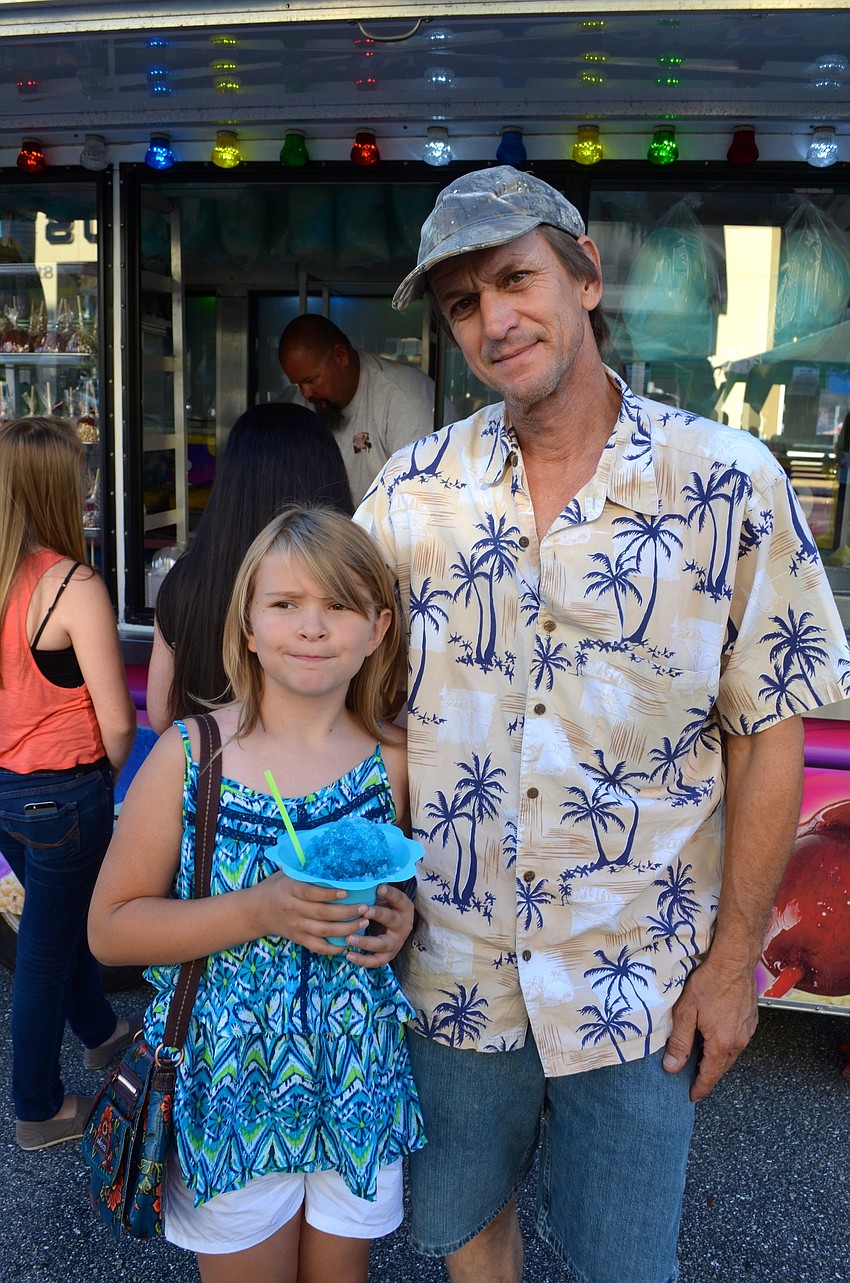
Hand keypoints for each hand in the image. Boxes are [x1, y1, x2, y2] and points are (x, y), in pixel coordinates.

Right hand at [254, 871, 357, 956]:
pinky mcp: (298, 939)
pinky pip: (317, 947)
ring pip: (323, 931)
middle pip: (322, 914)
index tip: (347, 892)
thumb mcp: (287, 873)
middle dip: (347, 912)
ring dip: (346, 930)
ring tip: (363, 923)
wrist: (256, 911)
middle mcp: (293, 909)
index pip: (311, 893)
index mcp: (290, 890)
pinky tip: (348, 944)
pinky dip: (333, 948)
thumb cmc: (277, 887)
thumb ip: (305, 869)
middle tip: (365, 908)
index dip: (329, 894)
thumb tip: (331, 856)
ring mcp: (296, 926)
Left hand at [344, 883, 414, 969]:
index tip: (378, 887)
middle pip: (391, 919)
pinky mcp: (388, 956)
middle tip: (363, 911)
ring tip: (349, 938)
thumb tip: (356, 877)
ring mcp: (395, 942)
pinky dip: (363, 960)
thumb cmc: (386, 908)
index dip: (390, 893)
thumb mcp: (385, 898)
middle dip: (377, 915)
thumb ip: (374, 891)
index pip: (398, 898)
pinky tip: (349, 955)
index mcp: (404, 908)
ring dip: (365, 941)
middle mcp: (402, 925)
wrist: (397, 930)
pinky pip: (376, 961)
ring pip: (381, 944)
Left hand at [662, 958, 757, 1101]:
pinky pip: (738, 1039)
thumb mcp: (685, 1012)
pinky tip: (716, 1037)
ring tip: (703, 1059)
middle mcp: (738, 1041)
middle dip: (708, 1075)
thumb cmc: (709, 983)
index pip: (710, 1075)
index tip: (692, 1095)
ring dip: (718, 1059)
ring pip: (731, 1053)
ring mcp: (747, 1030)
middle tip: (694, 1079)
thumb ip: (679, 1042)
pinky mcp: (751, 1019)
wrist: (733, 962)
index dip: (700, 1087)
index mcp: (722, 1043)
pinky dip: (726, 1044)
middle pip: (722, 1067)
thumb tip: (672, 1066)